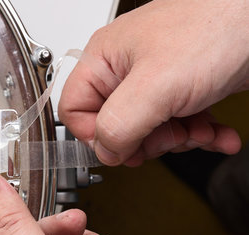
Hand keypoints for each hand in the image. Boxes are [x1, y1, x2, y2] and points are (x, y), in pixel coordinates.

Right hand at [58, 0, 247, 165]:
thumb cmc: (217, 26)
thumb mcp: (157, 84)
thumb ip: (119, 123)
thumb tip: (105, 150)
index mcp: (103, 60)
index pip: (74, 111)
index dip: (95, 137)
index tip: (123, 149)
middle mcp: (126, 70)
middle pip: (114, 127)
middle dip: (147, 141)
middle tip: (169, 137)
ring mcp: (156, 80)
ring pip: (148, 131)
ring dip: (179, 140)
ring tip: (200, 130)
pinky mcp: (185, 89)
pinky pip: (180, 125)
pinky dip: (201, 135)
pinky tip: (218, 133)